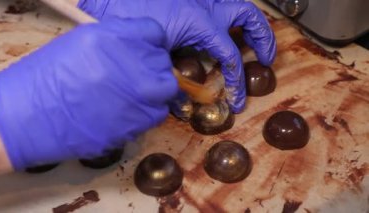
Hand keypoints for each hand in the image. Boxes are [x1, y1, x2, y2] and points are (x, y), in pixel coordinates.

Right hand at [0, 17, 177, 169]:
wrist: (27, 117)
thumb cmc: (46, 78)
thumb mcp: (79, 43)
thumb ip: (114, 42)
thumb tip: (136, 48)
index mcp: (114, 38)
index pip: (153, 32)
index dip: (149, 43)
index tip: (144, 52)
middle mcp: (132, 65)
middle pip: (162, 61)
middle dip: (151, 67)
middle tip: (135, 76)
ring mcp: (137, 95)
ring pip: (166, 88)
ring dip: (154, 91)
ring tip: (133, 95)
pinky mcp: (136, 123)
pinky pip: (157, 113)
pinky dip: (148, 111)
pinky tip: (130, 112)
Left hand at [78, 0, 275, 112]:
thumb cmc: (126, 17)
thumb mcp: (153, 54)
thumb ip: (171, 79)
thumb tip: (181, 103)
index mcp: (200, 22)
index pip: (229, 55)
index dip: (236, 81)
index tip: (237, 100)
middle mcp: (205, 5)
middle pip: (247, 16)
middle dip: (263, 38)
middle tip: (266, 59)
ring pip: (234, 4)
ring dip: (248, 23)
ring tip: (253, 42)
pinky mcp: (188, 0)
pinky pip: (215, 5)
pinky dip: (225, 19)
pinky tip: (220, 31)